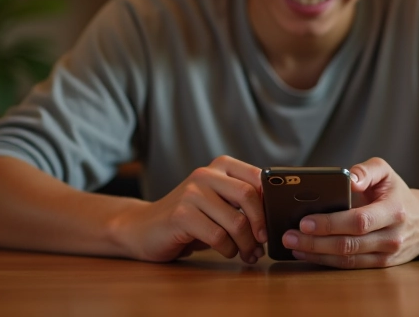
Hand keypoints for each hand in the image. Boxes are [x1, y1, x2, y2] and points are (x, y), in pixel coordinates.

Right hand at [115, 155, 266, 263]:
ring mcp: (191, 193)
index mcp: (220, 166)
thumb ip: (241, 201)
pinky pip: (218, 237)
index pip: (257, 177)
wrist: (143, 228)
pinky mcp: (181, 215)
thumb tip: (275, 216)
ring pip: (236, 221)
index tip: (272, 223)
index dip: (270, 202)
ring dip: (246, 244)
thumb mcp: (217, 202)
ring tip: (247, 253)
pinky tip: (227, 251)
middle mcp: (205, 174)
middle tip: (262, 243)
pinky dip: (228, 249)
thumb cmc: (189, 218)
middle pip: (249, 196)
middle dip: (260, 225)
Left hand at [281, 157, 418, 268]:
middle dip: (315, 242)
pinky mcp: (381, 265)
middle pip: (348, 244)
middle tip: (289, 236)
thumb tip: (350, 177)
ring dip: (317, 255)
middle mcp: (391, 236)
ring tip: (293, 246)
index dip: (330, 223)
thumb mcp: (387, 172)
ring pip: (347, 259)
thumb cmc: (397, 194)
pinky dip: (327, 262)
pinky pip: (351, 266)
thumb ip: (367, 170)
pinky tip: (308, 254)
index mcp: (393, 210)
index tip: (304, 221)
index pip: (358, 221)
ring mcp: (387, 254)